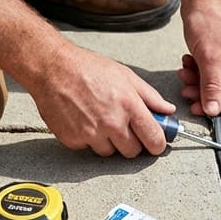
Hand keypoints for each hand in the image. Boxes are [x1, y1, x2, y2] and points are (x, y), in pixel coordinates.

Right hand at [27, 41, 175, 156]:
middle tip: (123, 127)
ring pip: (109, 152)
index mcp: (129, 106)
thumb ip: (150, 96)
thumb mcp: (125, 75)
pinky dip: (87, 138)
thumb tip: (168, 110)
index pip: (154, 139)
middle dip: (131, 142)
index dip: (157, 144)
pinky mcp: (73, 139)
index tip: (154, 143)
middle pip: (132, 152)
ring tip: (99, 119)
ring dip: (108, 141)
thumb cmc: (87, 68)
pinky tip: (82, 119)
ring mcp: (91, 133)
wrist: (52, 68)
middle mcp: (111, 123)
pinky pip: (87, 147)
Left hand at [177, 0, 220, 115]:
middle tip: (185, 89)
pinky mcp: (219, 47)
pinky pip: (209, 66)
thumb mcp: (209, 57)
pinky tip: (187, 61)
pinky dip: (197, 67)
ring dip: (197, 78)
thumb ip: (211, 85)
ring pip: (214, 77)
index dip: (216, 103)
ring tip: (183, 72)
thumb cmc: (209, 19)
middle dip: (202, 89)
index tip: (197, 108)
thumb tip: (212, 110)